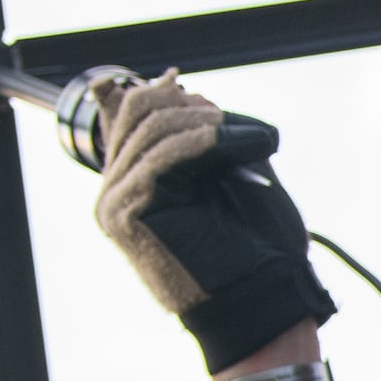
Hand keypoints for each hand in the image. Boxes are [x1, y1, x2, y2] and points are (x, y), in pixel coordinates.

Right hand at [91, 74, 331, 373]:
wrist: (264, 300)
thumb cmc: (258, 246)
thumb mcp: (231, 172)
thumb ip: (199, 132)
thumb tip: (168, 80)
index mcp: (136, 182)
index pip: (131, 112)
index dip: (167, 92)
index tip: (203, 95)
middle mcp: (116, 191)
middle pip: (136, 111)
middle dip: (192, 107)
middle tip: (239, 128)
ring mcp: (116, 202)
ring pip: (151, 127)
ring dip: (211, 126)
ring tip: (256, 142)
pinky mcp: (126, 212)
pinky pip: (163, 154)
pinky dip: (209, 141)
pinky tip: (245, 147)